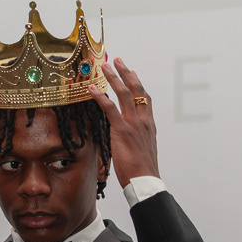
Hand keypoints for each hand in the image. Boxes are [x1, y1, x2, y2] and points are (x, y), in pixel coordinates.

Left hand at [89, 58, 159, 186]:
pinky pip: (109, 108)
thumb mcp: (142, 151)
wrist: (146, 181)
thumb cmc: (143, 172)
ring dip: (113, 78)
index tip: (132, 72)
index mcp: (149, 125)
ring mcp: (133, 124)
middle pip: (136, 90)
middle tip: (117, 60)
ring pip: (124, 94)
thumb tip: (129, 138)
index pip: (145, 99)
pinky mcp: (122, 130)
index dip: (138, 84)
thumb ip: (137, 139)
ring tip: (104, 66)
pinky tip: (91, 88)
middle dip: (126, 73)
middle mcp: (143, 121)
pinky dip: (100, 96)